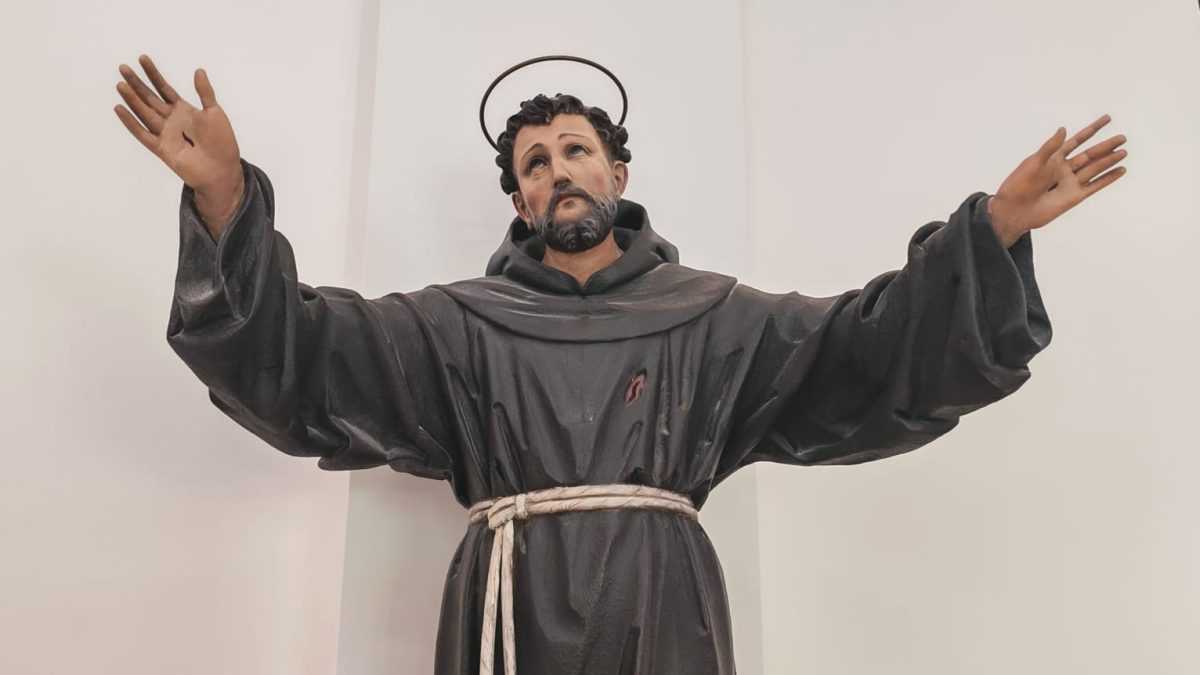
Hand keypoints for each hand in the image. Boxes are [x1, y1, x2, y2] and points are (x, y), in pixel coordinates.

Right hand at [113, 54, 243, 232]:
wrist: (223, 170)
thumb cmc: (222, 143)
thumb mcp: (215, 113)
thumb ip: (205, 92)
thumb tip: (198, 70)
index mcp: (184, 111)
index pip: (164, 88)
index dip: (153, 74)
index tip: (142, 58)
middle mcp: (171, 121)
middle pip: (150, 98)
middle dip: (137, 84)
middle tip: (123, 68)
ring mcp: (165, 134)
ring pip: (144, 112)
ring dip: (132, 99)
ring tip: (121, 84)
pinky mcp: (162, 148)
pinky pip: (142, 133)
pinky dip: (131, 122)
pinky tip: (120, 109)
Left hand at [988, 114, 1127, 246]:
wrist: (1014, 210)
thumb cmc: (1019, 185)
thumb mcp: (1034, 162)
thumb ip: (1050, 147)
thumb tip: (1063, 129)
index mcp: (1054, 158)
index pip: (1077, 140)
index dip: (1092, 129)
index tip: (1107, 119)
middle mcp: (1064, 169)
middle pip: (1090, 154)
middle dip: (1106, 145)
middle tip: (1123, 137)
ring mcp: (1070, 182)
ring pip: (1095, 168)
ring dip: (1109, 160)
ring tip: (1124, 151)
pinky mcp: (1074, 196)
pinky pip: (1095, 185)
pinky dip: (1108, 178)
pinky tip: (1121, 170)